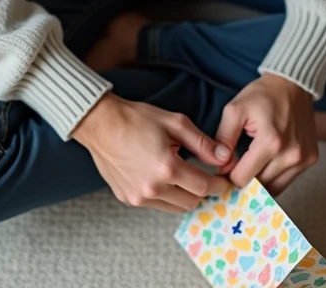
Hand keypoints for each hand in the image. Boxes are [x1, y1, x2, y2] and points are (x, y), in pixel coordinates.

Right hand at [71, 93, 233, 212]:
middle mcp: (153, 188)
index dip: (218, 185)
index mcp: (167, 167)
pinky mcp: (127, 199)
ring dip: (183, 195)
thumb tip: (225, 158)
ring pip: (174, 207)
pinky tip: (160, 177)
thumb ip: (203, 144)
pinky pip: (155, 204)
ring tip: (180, 174)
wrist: (100, 124)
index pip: (204, 187)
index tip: (224, 181)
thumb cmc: (137, 119)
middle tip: (203, 176)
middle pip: (191, 202)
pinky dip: (164, 195)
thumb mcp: (175, 123)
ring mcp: (138, 197)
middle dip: (202, 191)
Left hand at [215, 73, 317, 195]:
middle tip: (235, 168)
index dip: (228, 175)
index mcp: (270, 143)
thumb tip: (219, 165)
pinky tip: (266, 163)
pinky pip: (287, 180)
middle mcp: (291, 155)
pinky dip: (274, 176)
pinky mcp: (311, 159)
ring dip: (260, 181)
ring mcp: (304, 159)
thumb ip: (224, 139)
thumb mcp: (235, 110)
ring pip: (274, 188)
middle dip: (244, 180)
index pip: (242, 178)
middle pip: (259, 186)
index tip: (224, 168)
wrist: (293, 84)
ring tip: (251, 166)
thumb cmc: (262, 95)